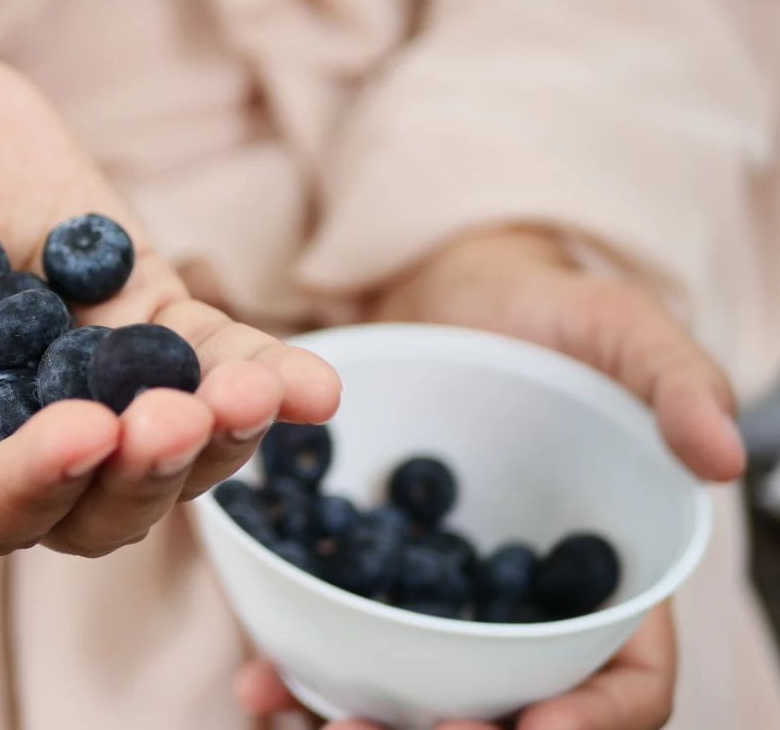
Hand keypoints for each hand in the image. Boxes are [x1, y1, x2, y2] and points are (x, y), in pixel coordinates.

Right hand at [0, 40, 340, 560]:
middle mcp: (18, 440)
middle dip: (144, 470)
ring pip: (173, 444)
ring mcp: (90, 377)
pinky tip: (313, 382)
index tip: (78, 430)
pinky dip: (262, 371)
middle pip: (103, 501)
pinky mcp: (145, 310)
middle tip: (168, 418)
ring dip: (220, 434)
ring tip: (253, 397)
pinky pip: (212, 355)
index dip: (40, 485)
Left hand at [233, 226, 742, 729]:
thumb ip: (673, 379)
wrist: (442, 292)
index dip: (594, 718)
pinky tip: (256, 678)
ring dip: (368, 723)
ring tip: (309, 715)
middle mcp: (521, 606)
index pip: (627, 678)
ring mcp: (441, 599)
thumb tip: (722, 456)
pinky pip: (339, 640)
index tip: (537, 726)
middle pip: (509, 705)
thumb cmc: (545, 310)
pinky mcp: (368, 575)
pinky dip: (302, 670)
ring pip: (417, 694)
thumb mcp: (616, 327)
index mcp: (605, 574)